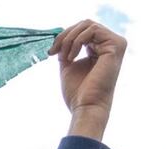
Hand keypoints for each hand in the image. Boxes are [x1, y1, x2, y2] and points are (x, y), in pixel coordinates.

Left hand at [49, 20, 126, 139]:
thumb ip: (67, 49)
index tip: (50, 52)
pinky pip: (92, 30)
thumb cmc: (78, 92)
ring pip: (87, 25)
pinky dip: (77, 41)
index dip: (64, 37)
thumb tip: (60, 38)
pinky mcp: (116, 46)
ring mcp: (116, 44)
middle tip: (54, 52)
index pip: (82, 31)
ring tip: (64, 57)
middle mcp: (111, 45)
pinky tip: (72, 56)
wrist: (86, 106)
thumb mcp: (68, 65)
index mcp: (101, 49)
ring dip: (70, 39)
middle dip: (65, 36)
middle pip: (84, 25)